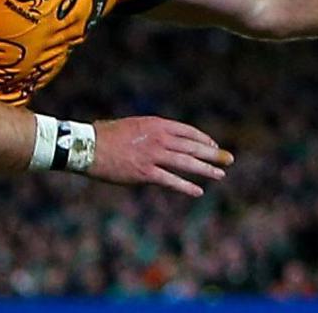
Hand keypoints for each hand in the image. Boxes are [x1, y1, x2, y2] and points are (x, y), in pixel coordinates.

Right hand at [88, 115, 230, 197]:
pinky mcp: (144, 173)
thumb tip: (165, 138)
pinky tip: (197, 191)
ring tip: (221, 175)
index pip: (189, 132)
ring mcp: (153, 156)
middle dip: (214, 154)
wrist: (87, 146)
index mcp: (158, 125)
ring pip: (186, 163)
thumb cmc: (106, 135)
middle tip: (230, 159)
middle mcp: (160, 138)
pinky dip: (185, 187)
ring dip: (206, 170)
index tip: (214, 145)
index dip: (204, 140)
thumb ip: (153, 132)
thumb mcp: (135, 126)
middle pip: (193, 147)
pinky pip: (170, 181)